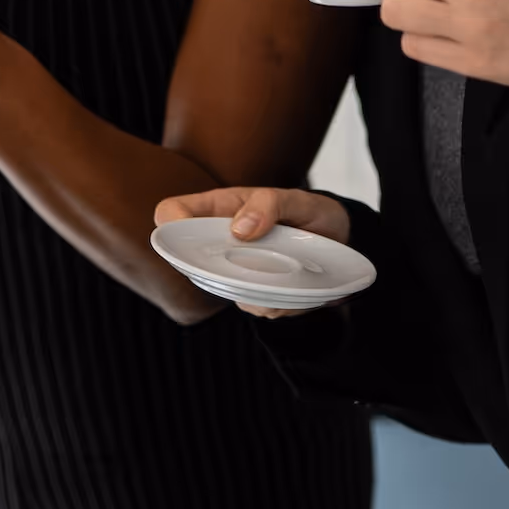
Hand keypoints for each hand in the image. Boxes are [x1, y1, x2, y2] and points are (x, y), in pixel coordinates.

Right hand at [153, 185, 351, 317]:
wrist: (339, 241)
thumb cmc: (309, 212)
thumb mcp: (297, 199)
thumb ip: (267, 204)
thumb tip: (239, 231)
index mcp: (218, 210)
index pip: (171, 212)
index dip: (169, 222)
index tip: (188, 235)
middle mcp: (219, 243)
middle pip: (188, 262)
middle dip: (218, 269)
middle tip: (260, 260)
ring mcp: (233, 271)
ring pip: (224, 292)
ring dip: (257, 290)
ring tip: (291, 271)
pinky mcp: (252, 296)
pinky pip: (254, 309)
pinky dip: (277, 303)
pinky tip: (295, 288)